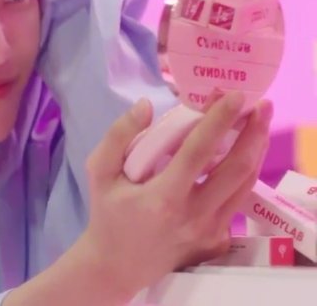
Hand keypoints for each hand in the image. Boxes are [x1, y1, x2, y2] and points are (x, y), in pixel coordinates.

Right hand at [81, 91, 271, 298]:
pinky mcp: (217, 240)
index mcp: (163, 197)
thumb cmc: (108, 213)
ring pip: (245, 185)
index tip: (235, 96)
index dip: (218, 121)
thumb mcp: (99, 171)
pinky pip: (238, 200)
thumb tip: (146, 105)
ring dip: (256, 150)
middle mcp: (194, 216)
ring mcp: (210, 231)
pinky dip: (245, 172)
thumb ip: (119, 135)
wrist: (117, 265)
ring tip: (258, 122)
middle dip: (253, 132)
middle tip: (262, 104)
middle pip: (236, 169)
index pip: (198, 152)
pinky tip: (243, 152)